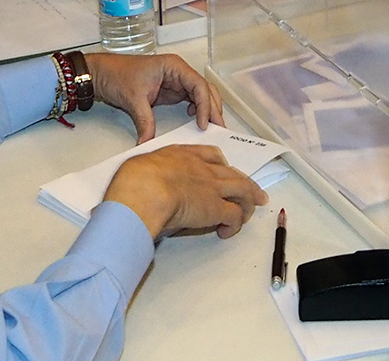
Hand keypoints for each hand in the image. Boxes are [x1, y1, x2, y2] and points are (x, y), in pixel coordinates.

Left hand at [83, 51, 223, 143]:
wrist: (101, 75)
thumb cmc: (117, 75)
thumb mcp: (133, 99)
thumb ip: (145, 121)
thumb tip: (148, 143)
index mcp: (173, 66)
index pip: (198, 85)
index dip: (204, 104)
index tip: (203, 123)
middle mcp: (178, 72)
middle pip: (204, 89)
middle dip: (212, 108)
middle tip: (219, 128)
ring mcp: (175, 82)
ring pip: (200, 95)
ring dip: (207, 109)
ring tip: (213, 127)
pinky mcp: (170, 92)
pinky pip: (189, 100)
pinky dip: (196, 110)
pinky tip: (196, 121)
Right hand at [102, 144, 265, 239]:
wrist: (144, 189)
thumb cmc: (134, 180)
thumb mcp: (141, 168)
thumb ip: (149, 176)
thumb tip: (142, 187)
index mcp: (183, 155)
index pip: (211, 155)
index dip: (222, 165)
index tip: (226, 170)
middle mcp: (202, 168)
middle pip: (233, 173)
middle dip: (246, 183)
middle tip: (255, 193)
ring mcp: (212, 187)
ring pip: (242, 190)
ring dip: (248, 202)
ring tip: (249, 213)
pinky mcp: (217, 208)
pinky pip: (234, 215)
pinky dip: (235, 224)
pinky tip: (226, 232)